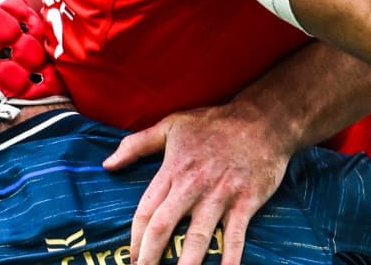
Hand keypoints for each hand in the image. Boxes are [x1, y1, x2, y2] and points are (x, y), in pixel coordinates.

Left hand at [104, 101, 296, 264]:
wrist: (262, 119)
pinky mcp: (245, 201)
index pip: (146, 210)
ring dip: (185, 264)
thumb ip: (137, 144)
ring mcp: (220, 195)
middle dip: (150, 256)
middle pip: (164, 227)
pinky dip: (229, 258)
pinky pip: (235, 236)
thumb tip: (107, 164)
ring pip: (197, 237)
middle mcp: (193, 186)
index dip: (135, 238)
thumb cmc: (215, 122)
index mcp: (173, 170)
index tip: (131, 258)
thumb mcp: (171, 125)